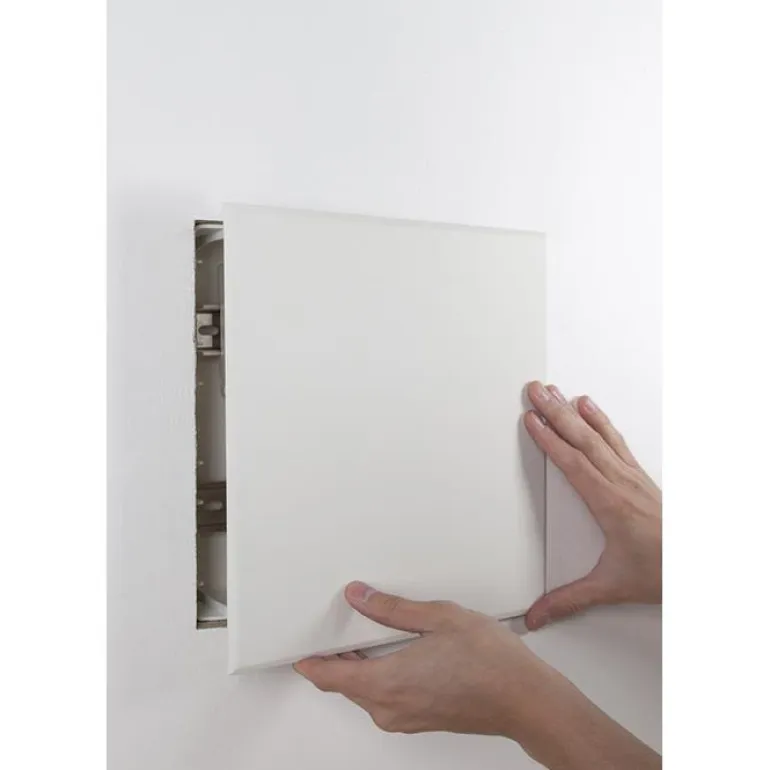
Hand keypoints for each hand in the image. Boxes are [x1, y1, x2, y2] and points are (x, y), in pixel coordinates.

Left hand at [295, 583, 661, 769]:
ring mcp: (406, 718)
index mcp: (388, 682)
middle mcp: (390, 708)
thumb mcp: (439, 618)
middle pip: (345, 685)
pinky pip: (385, 698)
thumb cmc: (491, 662)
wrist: (526, 700)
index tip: (297, 649)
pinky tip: (394, 654)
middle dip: (335, 659)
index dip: (309, 662)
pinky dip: (378, 678)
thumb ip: (393, 608)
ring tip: (365, 635)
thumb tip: (360, 596)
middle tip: (333, 629)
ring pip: (365, 692)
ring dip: (358, 669)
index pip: (329, 677)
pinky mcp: (420, 720)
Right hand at [523, 381, 661, 629]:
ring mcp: (630, 476)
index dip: (549, 440)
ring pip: (597, 435)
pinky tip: (591, 408)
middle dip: (555, 412)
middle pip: (582, 439)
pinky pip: (615, 440)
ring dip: (574, 411)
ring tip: (556, 391)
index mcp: (608, 503)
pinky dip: (600, 420)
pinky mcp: (637, 476)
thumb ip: (568, 600)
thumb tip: (538, 613)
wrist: (699, 567)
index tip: (531, 419)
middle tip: (536, 390)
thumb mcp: (610, 587)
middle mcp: (619, 483)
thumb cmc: (661, 570)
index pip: (572, 463)